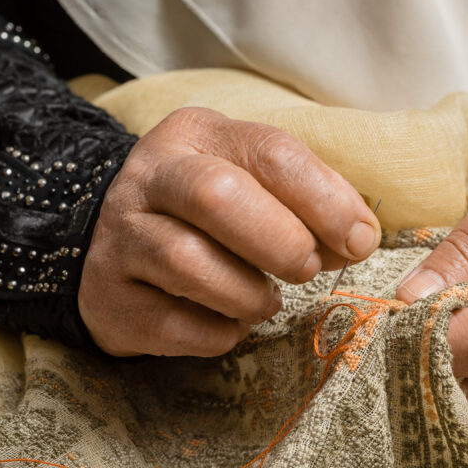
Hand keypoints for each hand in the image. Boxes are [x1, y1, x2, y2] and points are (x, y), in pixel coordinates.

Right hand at [80, 107, 380, 356]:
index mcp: (198, 134)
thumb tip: (359, 240)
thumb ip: (308, 200)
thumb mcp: (253, 180)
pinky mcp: (108, 297)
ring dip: (249, 294)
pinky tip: (229, 323)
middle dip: (283, 242)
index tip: (359, 240)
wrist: (114, 242)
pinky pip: (172, 324)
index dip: (327, 201)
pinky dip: (217, 332)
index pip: (272, 153)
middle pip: (220, 196)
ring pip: (189, 263)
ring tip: (265, 300)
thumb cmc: (207, 211)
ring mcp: (121, 236)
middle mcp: (151, 176)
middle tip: (307, 269)